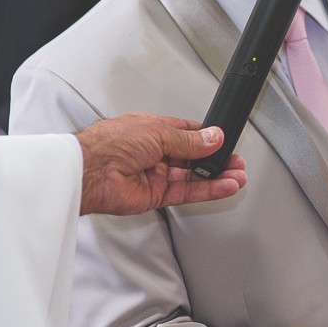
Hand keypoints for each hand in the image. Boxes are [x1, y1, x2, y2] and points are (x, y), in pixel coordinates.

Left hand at [75, 113, 246, 215]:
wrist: (90, 172)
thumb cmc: (111, 144)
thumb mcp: (159, 132)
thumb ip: (190, 140)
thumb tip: (213, 137)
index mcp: (153, 130)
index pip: (187, 133)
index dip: (208, 138)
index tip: (225, 142)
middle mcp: (155, 152)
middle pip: (193, 158)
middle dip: (216, 160)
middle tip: (236, 163)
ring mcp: (156, 175)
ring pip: (193, 177)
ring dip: (216, 177)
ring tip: (237, 176)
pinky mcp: (156, 196)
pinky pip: (187, 193)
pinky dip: (207, 190)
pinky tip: (223, 186)